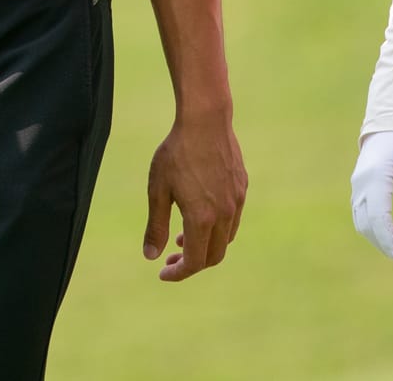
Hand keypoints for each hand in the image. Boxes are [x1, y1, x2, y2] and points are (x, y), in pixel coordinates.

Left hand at [144, 114, 247, 281]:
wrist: (206, 120)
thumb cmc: (177, 153)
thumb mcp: (158, 190)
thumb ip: (155, 226)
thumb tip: (150, 256)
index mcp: (202, 218)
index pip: (195, 262)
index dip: (179, 273)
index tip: (163, 273)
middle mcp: (225, 214)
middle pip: (214, 256)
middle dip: (192, 263)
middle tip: (170, 258)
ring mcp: (237, 201)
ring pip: (226, 238)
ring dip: (206, 245)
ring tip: (183, 236)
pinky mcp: (242, 187)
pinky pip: (233, 218)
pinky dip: (217, 227)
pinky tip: (201, 213)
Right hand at [350, 130, 392, 262]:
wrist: (390, 121)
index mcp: (375, 176)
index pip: (378, 217)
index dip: (389, 240)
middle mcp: (361, 184)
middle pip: (366, 224)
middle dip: (385, 244)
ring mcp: (357, 186)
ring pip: (362, 223)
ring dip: (381, 239)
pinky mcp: (359, 189)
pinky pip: (363, 216)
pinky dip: (377, 229)